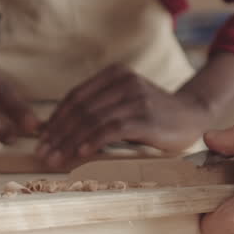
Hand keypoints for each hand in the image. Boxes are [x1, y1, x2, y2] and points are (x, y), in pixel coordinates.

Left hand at [36, 64, 211, 167]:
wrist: (192, 115)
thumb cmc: (152, 113)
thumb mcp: (124, 101)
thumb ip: (98, 107)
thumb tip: (56, 129)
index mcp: (115, 74)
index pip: (75, 96)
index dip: (55, 118)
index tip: (40, 139)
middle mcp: (124, 81)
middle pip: (80, 108)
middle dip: (57, 133)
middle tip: (41, 153)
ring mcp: (135, 98)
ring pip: (92, 119)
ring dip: (68, 141)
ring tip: (54, 158)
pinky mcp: (145, 117)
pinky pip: (111, 129)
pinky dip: (92, 141)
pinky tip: (79, 153)